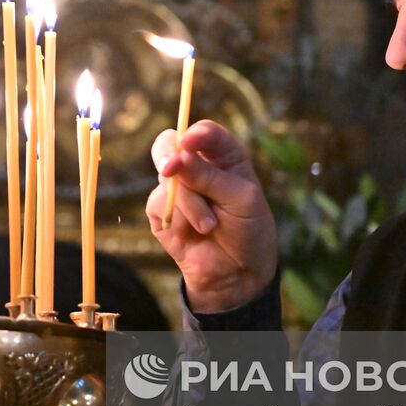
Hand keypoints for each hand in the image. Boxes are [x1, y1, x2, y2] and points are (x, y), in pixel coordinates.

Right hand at [147, 120, 276, 313]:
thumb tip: (177, 158)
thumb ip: (209, 177)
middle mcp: (197, 166)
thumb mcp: (240, 199)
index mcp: (223, 156)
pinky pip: (158, 203)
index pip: (205, 133)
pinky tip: (195, 232)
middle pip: (170, 143)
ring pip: (166, 178)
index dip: (196, 134)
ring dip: (189, 203)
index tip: (190, 142)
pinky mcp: (161, 210)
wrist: (237, 273)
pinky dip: (178, 218)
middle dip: (169, 155)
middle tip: (172, 169)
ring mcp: (177, 187)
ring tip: (209, 225)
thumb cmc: (248, 229)